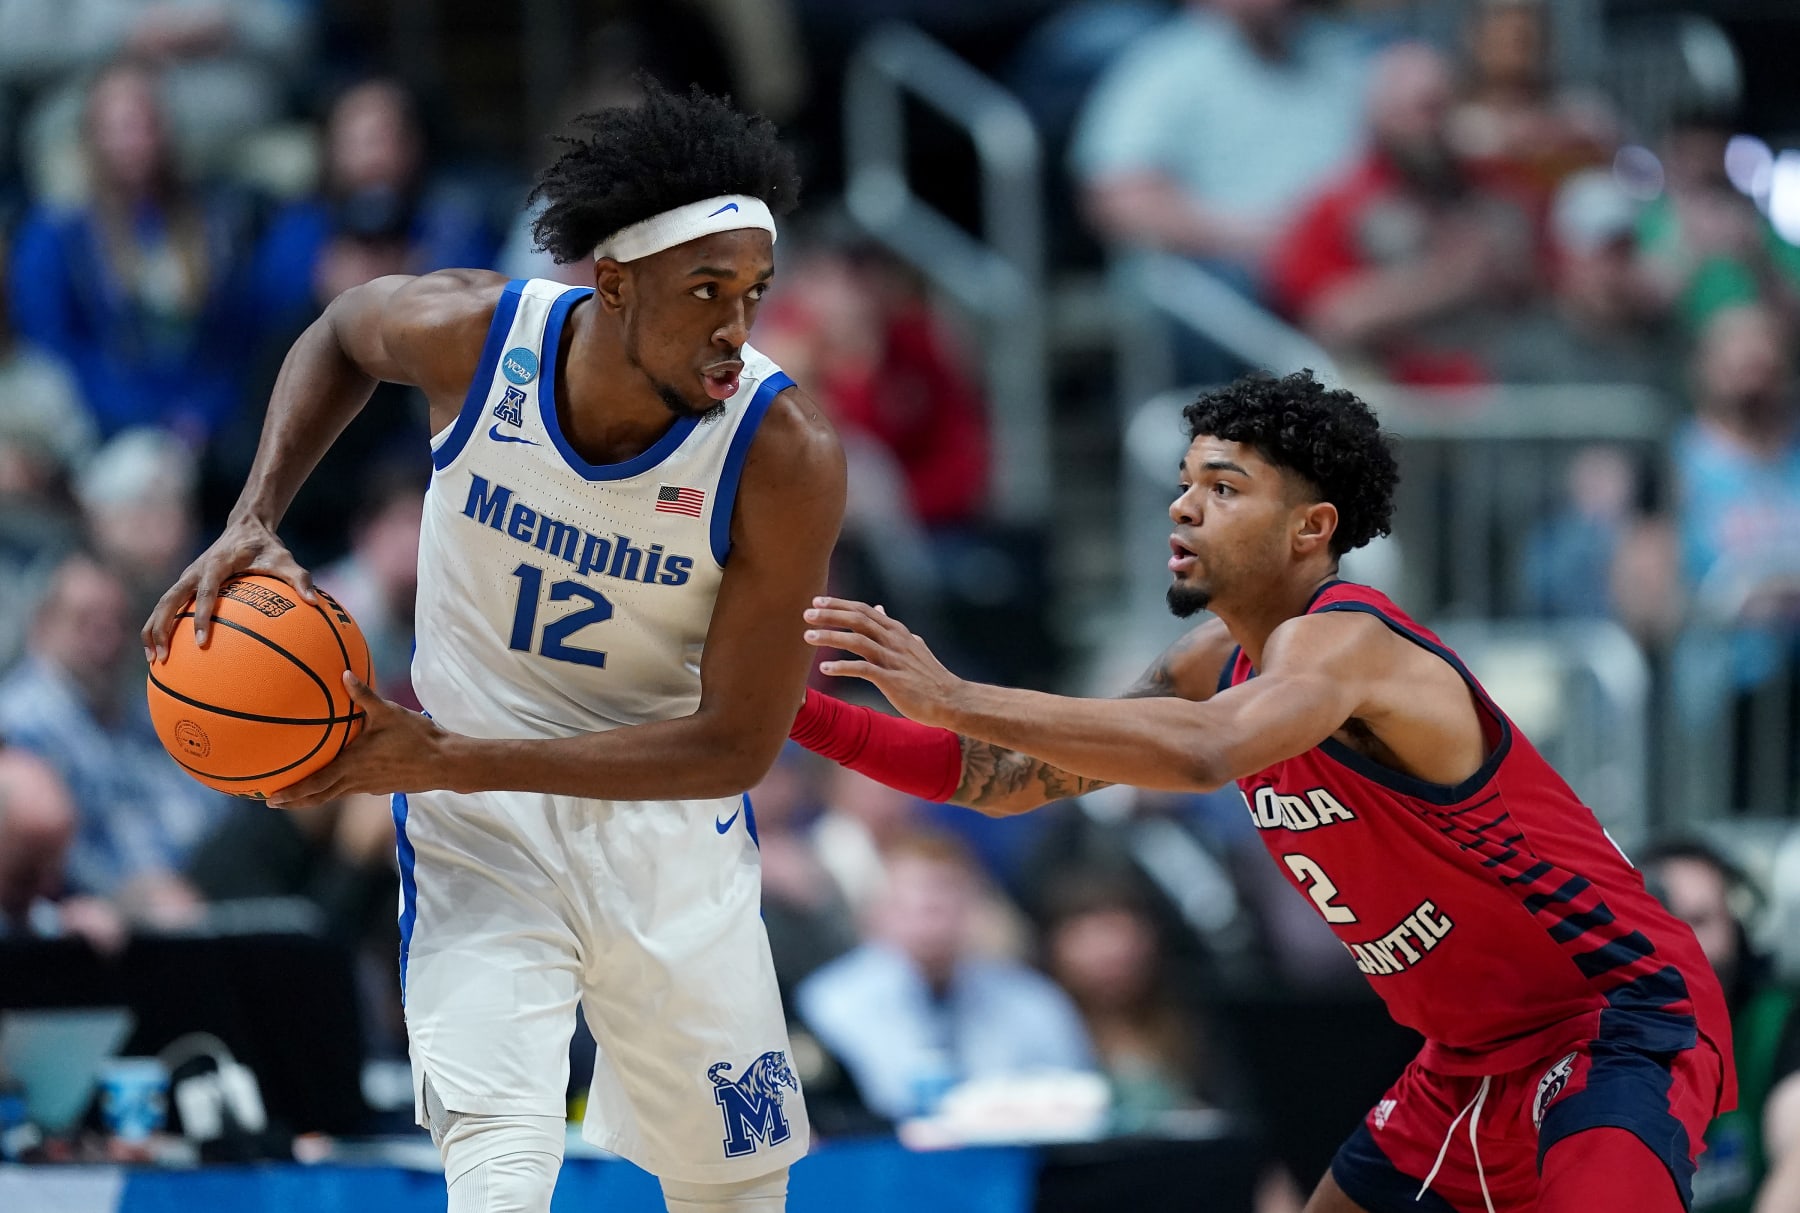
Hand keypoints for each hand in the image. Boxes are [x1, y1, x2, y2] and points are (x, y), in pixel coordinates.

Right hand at [143, 513, 315, 662]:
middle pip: (168, 601)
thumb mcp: (285, 560)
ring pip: (162, 605)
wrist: (246, 526)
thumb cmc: (267, 547)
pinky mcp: (186, 583)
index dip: (201, 616)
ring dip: (153, 631)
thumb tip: (314, 602)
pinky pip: (168, 606)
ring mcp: (187, 577)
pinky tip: (166, 651)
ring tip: (155, 660)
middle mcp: (195, 571)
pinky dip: (161, 626)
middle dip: (161, 629)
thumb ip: (300, 579)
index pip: (206, 592)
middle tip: (162, 658)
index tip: (201, 642)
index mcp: (216, 564)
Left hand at [268, 674, 452, 808]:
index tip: (270, 798)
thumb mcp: (390, 713)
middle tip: (272, 802)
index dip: (292, 793)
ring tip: (297, 795)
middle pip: (319, 797)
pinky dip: (336, 789)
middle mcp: (356, 781)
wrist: (446, 762)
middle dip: (295, 801)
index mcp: (353, 765)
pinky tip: (340, 777)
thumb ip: (364, 695)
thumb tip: (345, 674)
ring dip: (314, 796)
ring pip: (334, 795)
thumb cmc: (418, 738)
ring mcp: (369, 787)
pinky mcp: (381, 787)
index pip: (315, 785)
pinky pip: (351, 789)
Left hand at [801, 597, 960, 727]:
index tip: (818, 601)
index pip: (864, 610)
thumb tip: (880, 608)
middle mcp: (894, 641)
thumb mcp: (912, 645)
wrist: (951, 699)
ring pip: (857, 640)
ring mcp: (893, 659)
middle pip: (858, 620)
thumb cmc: (929, 675)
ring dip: (831, 637)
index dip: (840, 604)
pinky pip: (862, 669)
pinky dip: (842, 667)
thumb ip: (892, 628)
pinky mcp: (892, 680)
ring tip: (808, 637)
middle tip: (806, 614)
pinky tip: (824, 669)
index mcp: (897, 631)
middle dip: (830, 615)